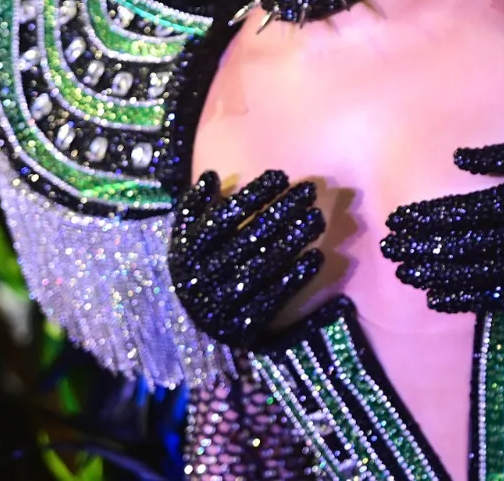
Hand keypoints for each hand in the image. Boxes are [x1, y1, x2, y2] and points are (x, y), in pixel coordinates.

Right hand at [167, 170, 323, 347]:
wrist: (192, 324)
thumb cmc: (197, 266)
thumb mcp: (185, 236)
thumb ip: (194, 205)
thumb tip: (209, 175)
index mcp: (185, 253)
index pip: (222, 217)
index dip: (253, 194)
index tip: (282, 176)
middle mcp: (200, 280)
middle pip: (247, 239)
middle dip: (281, 211)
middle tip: (310, 191)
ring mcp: (220, 305)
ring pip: (261, 267)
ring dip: (293, 241)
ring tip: (317, 218)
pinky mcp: (240, 328)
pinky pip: (271, 299)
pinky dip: (295, 277)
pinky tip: (316, 257)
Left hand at [381, 143, 503, 313]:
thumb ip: (502, 156)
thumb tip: (456, 156)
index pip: (460, 211)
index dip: (424, 216)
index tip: (395, 219)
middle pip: (458, 243)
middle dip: (418, 245)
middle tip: (388, 248)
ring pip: (469, 272)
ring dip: (432, 273)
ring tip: (403, 272)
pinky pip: (491, 297)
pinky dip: (461, 299)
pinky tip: (435, 297)